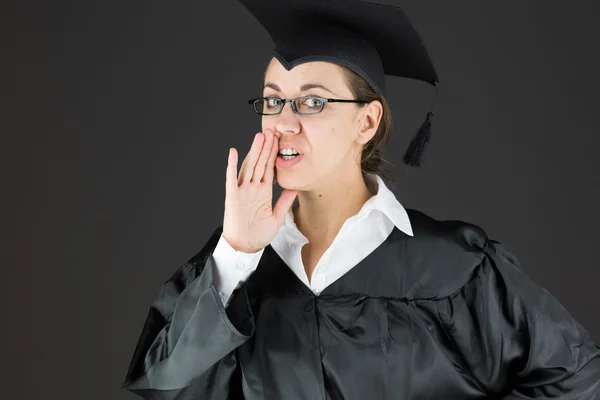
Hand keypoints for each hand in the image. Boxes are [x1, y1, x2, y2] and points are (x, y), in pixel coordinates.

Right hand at [223, 129, 298, 252]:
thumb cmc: (259, 234)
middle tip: (270, 131)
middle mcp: (253, 188)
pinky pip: (232, 179)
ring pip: (249, 166)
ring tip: (259, 137)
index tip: (279, 140)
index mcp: (263, 191)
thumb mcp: (278, 216)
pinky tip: (234, 152)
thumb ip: (285, 200)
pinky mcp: (233, 197)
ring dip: (254, 151)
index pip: (269, 168)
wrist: (246, 247)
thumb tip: (296, 187)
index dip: (274, 154)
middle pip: (260, 163)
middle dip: (266, 147)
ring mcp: (243, 191)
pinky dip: (232, 165)